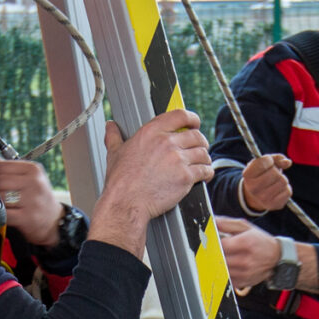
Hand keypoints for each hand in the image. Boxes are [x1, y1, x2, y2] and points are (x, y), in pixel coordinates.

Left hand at [0, 157, 62, 245]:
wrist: (54, 219)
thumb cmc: (38, 196)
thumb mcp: (28, 177)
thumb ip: (7, 166)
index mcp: (33, 169)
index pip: (1, 166)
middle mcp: (35, 183)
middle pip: (0, 181)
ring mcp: (32, 200)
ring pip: (0, 197)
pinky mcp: (28, 217)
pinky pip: (4, 213)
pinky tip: (2, 213)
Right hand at [88, 109, 211, 252]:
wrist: (126, 203)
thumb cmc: (120, 181)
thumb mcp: (115, 153)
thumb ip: (114, 137)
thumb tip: (110, 127)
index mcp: (151, 132)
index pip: (180, 115)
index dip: (192, 118)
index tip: (194, 123)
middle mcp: (167, 143)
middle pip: (196, 135)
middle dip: (200, 141)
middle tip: (199, 147)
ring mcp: (178, 160)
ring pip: (203, 153)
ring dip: (204, 158)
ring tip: (201, 163)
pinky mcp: (185, 177)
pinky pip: (205, 170)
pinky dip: (207, 173)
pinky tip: (204, 175)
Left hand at [217, 217, 278, 287]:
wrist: (276, 257)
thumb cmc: (260, 241)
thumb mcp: (246, 227)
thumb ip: (227, 223)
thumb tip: (212, 221)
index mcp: (245, 243)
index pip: (220, 244)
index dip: (213, 242)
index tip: (210, 240)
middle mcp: (245, 260)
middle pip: (218, 258)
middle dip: (213, 253)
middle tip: (212, 249)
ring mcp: (244, 273)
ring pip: (220, 270)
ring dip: (217, 263)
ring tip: (221, 257)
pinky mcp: (243, 282)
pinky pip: (225, 279)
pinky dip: (223, 273)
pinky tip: (228, 266)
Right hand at [238, 153, 293, 213]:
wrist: (255, 196)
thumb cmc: (261, 175)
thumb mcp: (264, 163)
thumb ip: (276, 158)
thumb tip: (288, 162)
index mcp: (247, 174)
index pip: (264, 162)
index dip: (269, 160)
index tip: (268, 162)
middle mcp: (253, 188)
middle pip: (276, 173)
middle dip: (276, 171)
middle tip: (272, 174)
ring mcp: (263, 198)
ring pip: (283, 181)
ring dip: (282, 179)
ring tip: (275, 182)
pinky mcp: (273, 205)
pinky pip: (288, 191)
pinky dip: (286, 189)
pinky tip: (278, 190)